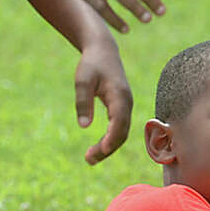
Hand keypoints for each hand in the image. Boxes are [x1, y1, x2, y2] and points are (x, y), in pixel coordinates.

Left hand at [73, 41, 131, 164]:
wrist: (103, 50)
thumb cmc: (91, 64)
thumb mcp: (82, 80)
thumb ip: (83, 102)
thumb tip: (83, 126)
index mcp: (119, 96)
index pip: (119, 121)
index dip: (112, 137)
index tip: (102, 150)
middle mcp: (127, 103)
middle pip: (122, 132)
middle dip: (107, 148)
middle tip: (88, 160)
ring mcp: (126, 106)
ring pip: (122, 133)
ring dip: (108, 147)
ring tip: (90, 158)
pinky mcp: (121, 107)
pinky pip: (119, 128)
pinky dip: (110, 139)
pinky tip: (99, 147)